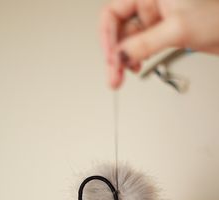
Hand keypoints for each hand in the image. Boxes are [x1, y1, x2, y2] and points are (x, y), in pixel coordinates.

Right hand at [100, 0, 218, 88]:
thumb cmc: (217, 16)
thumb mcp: (178, 29)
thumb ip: (145, 44)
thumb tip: (120, 57)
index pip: (113, 13)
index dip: (108, 37)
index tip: (111, 58)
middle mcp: (150, 4)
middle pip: (119, 30)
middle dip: (115, 54)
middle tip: (114, 76)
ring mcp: (155, 20)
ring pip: (128, 41)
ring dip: (124, 60)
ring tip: (123, 76)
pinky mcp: (162, 34)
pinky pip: (140, 47)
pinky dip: (136, 59)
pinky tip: (136, 67)